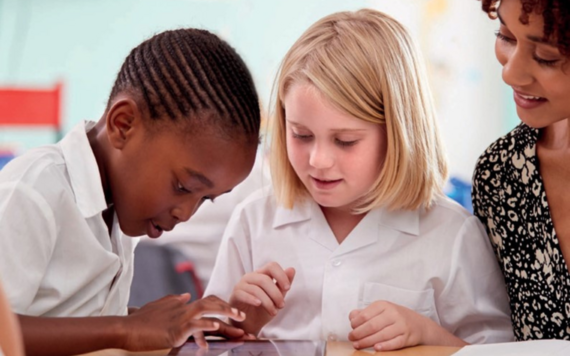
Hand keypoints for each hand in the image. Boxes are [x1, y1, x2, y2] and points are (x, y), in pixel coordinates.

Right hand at [122, 293, 246, 350]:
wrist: (126, 328)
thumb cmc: (141, 320)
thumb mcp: (159, 306)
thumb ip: (174, 301)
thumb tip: (185, 295)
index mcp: (183, 305)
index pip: (208, 301)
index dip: (223, 305)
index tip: (235, 312)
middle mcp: (184, 308)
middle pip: (212, 303)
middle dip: (230, 309)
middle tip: (243, 316)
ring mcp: (180, 318)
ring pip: (207, 310)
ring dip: (224, 313)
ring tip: (238, 319)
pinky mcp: (174, 330)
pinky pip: (194, 325)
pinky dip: (206, 325)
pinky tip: (216, 326)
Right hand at [229, 262, 294, 334]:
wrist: (248, 325)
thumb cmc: (262, 310)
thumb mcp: (276, 298)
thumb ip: (282, 285)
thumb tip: (292, 269)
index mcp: (262, 274)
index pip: (272, 266)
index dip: (281, 275)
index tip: (288, 288)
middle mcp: (251, 277)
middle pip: (265, 279)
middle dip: (276, 293)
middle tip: (282, 305)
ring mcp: (242, 284)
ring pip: (256, 288)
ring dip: (267, 301)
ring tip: (273, 312)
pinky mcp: (235, 294)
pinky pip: (244, 293)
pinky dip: (253, 299)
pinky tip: (258, 304)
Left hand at [348, 301, 430, 350]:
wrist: (419, 324)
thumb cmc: (394, 318)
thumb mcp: (380, 311)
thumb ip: (364, 313)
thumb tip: (352, 317)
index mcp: (384, 305)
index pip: (365, 315)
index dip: (355, 323)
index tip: (351, 329)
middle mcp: (393, 313)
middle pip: (372, 325)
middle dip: (359, 333)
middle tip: (352, 338)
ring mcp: (401, 325)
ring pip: (382, 335)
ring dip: (367, 341)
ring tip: (358, 345)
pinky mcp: (408, 337)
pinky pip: (395, 342)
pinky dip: (385, 346)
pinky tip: (376, 348)